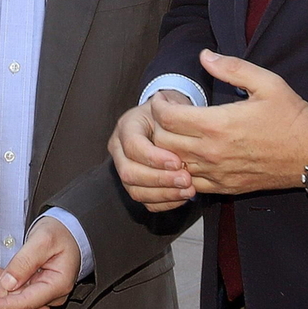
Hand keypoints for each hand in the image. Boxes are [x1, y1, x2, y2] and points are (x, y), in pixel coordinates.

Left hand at [0, 217, 80, 308]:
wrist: (70, 227)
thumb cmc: (61, 231)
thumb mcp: (42, 240)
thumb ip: (25, 262)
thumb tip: (8, 283)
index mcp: (59, 284)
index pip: (27, 302)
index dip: (3, 305)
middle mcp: (53, 293)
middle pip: (20, 305)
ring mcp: (45, 291)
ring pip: (15, 297)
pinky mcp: (37, 286)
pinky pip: (16, 288)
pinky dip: (1, 281)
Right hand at [109, 89, 196, 211]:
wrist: (167, 120)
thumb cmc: (169, 113)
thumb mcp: (169, 106)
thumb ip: (172, 116)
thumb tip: (180, 121)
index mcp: (126, 126)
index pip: (132, 146)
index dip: (154, 158)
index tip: (177, 162)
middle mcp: (119, 149)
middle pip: (129, 172)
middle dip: (159, 179)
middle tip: (186, 179)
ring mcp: (124, 169)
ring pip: (135, 190)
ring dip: (164, 194)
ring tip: (188, 190)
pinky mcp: (134, 184)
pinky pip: (145, 201)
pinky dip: (165, 202)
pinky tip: (182, 196)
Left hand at [150, 50, 307, 196]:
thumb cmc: (291, 116)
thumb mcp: (266, 82)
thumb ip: (231, 67)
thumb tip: (204, 55)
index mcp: (218, 124)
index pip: (167, 118)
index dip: (158, 105)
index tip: (164, 98)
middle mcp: (212, 152)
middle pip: (162, 142)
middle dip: (158, 124)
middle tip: (167, 113)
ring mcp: (217, 173)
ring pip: (172, 164)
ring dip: (167, 148)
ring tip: (176, 132)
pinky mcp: (224, 187)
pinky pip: (189, 182)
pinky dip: (182, 169)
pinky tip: (190, 155)